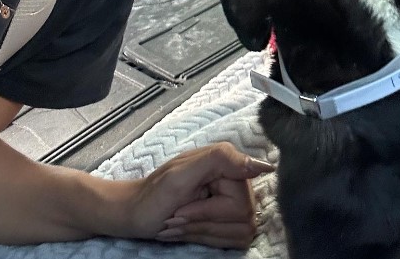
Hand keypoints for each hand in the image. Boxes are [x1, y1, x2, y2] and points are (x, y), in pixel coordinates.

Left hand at [129, 142, 272, 248]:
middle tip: (178, 216)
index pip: (240, 202)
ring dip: (203, 233)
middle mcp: (238, 179)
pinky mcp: (234, 220)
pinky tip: (188, 230)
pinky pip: (236, 240)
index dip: (208, 212)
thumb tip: (261, 165)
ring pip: (241, 232)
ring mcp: (238, 201)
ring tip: (180, 222)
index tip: (181, 208)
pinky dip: (208, 240)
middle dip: (204, 223)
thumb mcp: (181, 173)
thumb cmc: (154, 194)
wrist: (138, 213)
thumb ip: (221, 159)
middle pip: (243, 217)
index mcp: (228, 161)